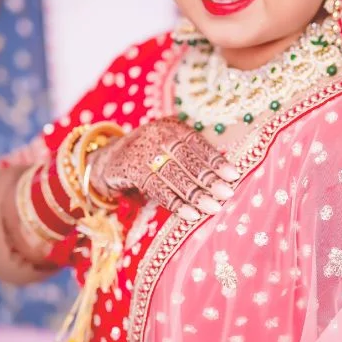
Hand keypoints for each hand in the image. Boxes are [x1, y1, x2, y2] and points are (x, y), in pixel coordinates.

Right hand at [89, 119, 237, 220]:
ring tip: (213, 208)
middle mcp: (157, 135)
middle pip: (187, 159)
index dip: (216, 160)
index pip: (198, 143)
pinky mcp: (130, 169)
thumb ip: (191, 155)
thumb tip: (225, 175)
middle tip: (227, 194)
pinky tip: (191, 214)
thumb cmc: (149, 155)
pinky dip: (175, 203)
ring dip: (195, 194)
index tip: (234, 175)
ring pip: (174, 175)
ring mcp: (142, 151)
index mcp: (172, 127)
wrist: (107, 160)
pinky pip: (157, 189)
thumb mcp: (169, 147)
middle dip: (209, 179)